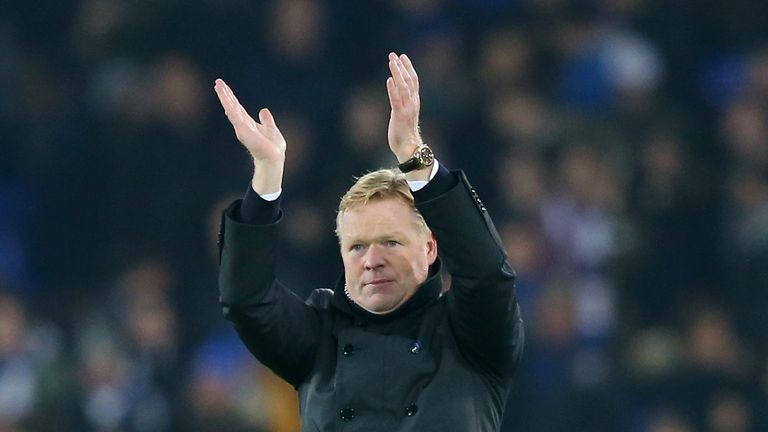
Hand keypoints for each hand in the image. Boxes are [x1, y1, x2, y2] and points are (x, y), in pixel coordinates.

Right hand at [214, 79, 284, 194]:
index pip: (237, 106)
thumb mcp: (271, 128)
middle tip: (217, 82)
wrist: (274, 158)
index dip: (231, 96)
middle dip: (225, 94)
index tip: (223, 86)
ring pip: (231, 109)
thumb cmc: (273, 147)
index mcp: (248, 122)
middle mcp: (242, 124)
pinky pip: (235, 117)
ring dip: (225, 98)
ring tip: (218, 86)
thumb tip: (264, 110)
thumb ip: (266, 120)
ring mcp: (241, 128)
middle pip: (232, 106)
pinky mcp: (243, 131)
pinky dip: (230, 108)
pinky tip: (226, 100)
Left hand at [386, 53, 422, 162]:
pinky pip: (396, 100)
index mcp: (414, 102)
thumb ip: (401, 101)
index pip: (413, 81)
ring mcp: (407, 109)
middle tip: (394, 55)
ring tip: (392, 62)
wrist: (408, 148)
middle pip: (409, 80)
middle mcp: (412, 103)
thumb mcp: (402, 113)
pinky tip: (389, 80)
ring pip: (404, 87)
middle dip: (401, 67)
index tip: (402, 57)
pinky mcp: (400, 115)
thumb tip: (394, 90)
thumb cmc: (404, 133)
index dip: (408, 68)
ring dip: (397, 73)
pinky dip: (393, 89)